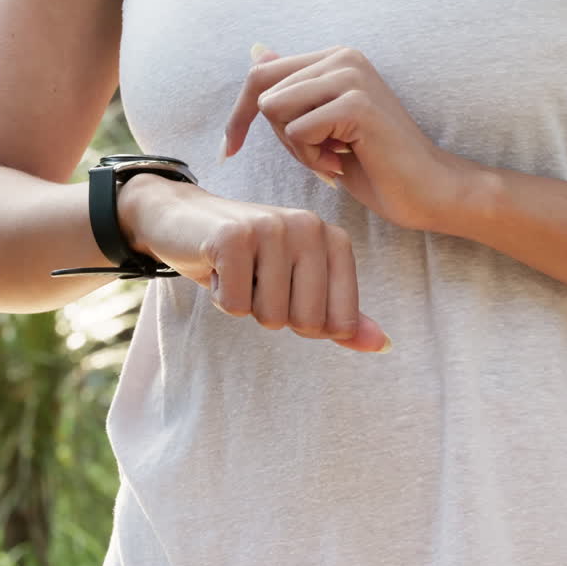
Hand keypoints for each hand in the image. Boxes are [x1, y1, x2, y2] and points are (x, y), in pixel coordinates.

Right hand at [118, 174, 392, 352]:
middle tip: (256, 280)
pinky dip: (221, 297)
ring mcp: (271, 228)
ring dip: (246, 305)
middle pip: (307, 322)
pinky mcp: (233, 237)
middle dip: (275, 315)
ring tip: (237, 271)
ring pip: (271, 316)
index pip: (340, 322)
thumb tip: (383, 345)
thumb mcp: (298, 285)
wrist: (182, 220)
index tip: (285, 291)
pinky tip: (217, 267)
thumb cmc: (248, 258)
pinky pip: (236, 306)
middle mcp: (309, 226)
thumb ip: (340, 315)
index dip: (308, 323)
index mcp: (333, 239)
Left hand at [220, 42, 471, 231]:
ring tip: (334, 158)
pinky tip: (344, 162)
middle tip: (321, 157)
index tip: (229, 150)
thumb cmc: (376, 165)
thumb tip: (257, 52)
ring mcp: (350, 76)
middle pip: (263, 93)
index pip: (260, 74)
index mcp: (334, 58)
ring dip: (297, 149)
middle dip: (280, 138)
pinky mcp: (355, 103)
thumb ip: (293, 91)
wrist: (427, 190)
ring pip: (275, 110)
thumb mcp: (322, 126)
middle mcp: (342, 57)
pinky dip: (312, 158)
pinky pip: (297, 131)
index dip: (239, 115)